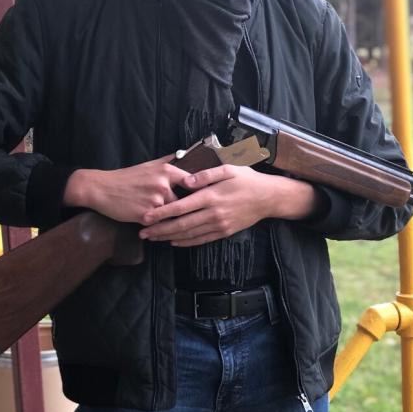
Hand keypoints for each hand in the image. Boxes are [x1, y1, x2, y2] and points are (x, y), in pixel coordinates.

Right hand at [63, 154, 189, 223]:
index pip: (193, 182)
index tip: (204, 197)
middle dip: (179, 207)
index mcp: (166, 171)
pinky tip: (151, 222)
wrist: (101, 189)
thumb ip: (167, 161)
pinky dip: (158, 225)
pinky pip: (160, 224)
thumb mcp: (148, 165)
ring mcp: (155, 201)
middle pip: (183, 202)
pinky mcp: (146, 216)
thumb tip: (183, 154)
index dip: (199, 191)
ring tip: (160, 217)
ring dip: (168, 217)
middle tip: (177, 212)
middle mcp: (163, 185)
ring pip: (171, 214)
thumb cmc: (126, 177)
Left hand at [138, 164, 319, 245]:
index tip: (146, 217)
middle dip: (160, 229)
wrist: (268, 198)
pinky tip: (174, 242)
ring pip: (189, 234)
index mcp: (211, 196)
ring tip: (153, 238)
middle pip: (181, 224)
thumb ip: (205, 174)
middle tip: (143, 233)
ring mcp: (219, 225)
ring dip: (169, 237)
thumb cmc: (247, 179)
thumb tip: (185, 181)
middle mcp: (213, 213)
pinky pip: (201, 240)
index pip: (180, 206)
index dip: (161, 213)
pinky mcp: (224, 232)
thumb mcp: (228, 169)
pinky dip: (186, 242)